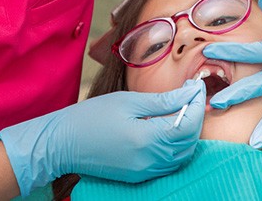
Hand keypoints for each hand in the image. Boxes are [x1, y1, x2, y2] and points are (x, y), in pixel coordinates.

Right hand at [0, 81, 205, 196]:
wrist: (64, 142)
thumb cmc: (93, 116)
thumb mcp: (129, 101)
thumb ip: (163, 101)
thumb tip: (190, 92)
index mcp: (147, 140)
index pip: (188, 124)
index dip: (197, 104)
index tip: (197, 86)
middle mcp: (149, 161)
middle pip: (189, 141)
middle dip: (196, 116)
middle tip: (192, 93)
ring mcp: (144, 171)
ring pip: (182, 154)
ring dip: (188, 131)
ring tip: (183, 106)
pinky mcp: (139, 175)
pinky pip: (168, 162)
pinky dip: (176, 145)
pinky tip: (169, 126)